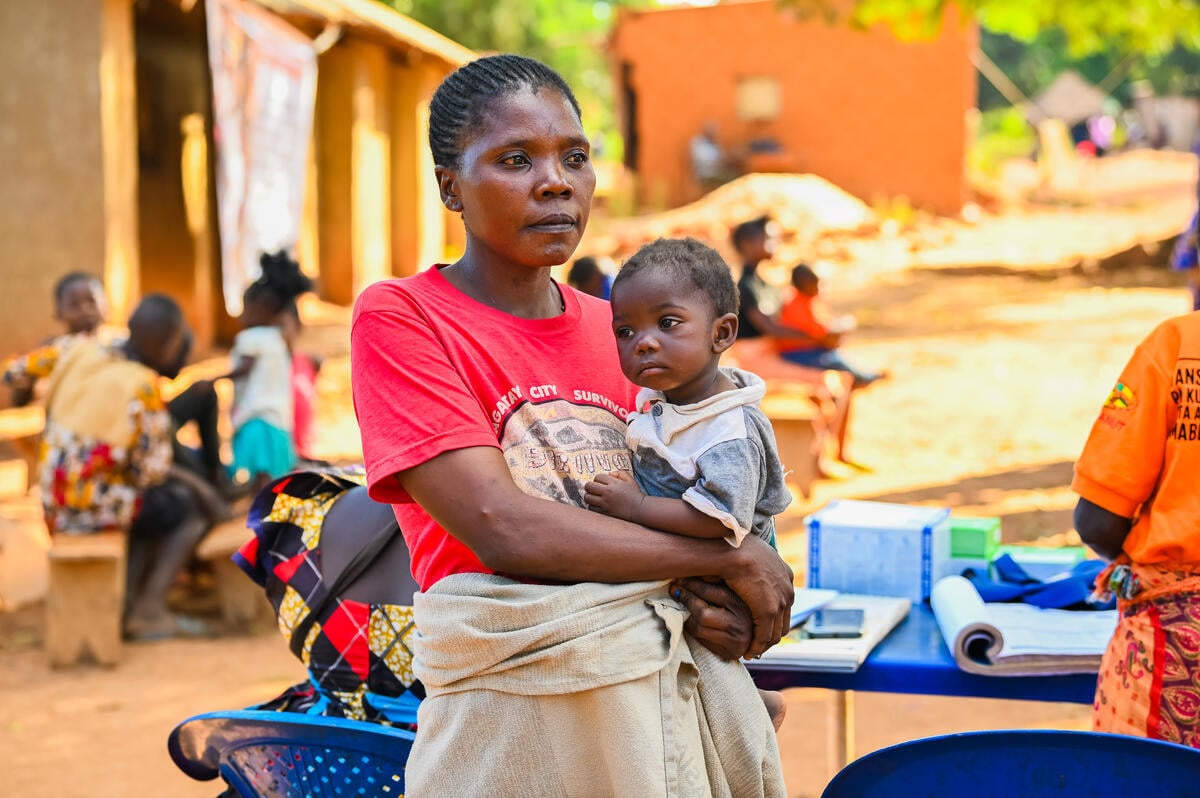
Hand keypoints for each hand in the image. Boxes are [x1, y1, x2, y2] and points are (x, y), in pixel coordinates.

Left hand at [583, 470, 643, 521]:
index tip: (601, 483)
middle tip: (594, 489)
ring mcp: (605, 503)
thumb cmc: (635, 494)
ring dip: (589, 496)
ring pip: (587, 497)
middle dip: (590, 486)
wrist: (639, 509)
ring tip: (594, 497)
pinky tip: (597, 505)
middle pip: (589, 486)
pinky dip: (592, 506)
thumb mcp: (630, 480)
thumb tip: (609, 474)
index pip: (597, 477)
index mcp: (614, 483)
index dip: (598, 479)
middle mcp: (608, 493)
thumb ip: (620, 473)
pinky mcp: (604, 512)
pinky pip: (591, 508)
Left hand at [670, 577, 752, 659]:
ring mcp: (737, 641)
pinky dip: (692, 628)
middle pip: (703, 614)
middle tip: (675, 589)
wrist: (760, 631)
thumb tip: (691, 566)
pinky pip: (701, 640)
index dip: (690, 585)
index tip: (678, 579)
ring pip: (699, 628)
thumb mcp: (733, 588)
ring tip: (682, 603)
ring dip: (687, 615)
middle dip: (686, 600)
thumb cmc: (742, 602)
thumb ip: (716, 580)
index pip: (710, 592)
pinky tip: (690, 618)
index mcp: (743, 604)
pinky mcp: (730, 652)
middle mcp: (742, 624)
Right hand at [719, 536, 793, 658]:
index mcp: (785, 575)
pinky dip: (758, 646)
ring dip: (764, 644)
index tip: (761, 629)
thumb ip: (754, 568)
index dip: (772, 620)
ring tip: (752, 652)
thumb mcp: (750, 558)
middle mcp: (787, 589)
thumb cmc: (734, 550)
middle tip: (757, 646)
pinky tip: (749, 651)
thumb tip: (744, 573)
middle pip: (783, 621)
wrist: (734, 549)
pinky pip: (765, 634)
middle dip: (771, 636)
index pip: (783, 605)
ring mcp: (781, 600)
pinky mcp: (769, 609)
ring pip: (776, 632)